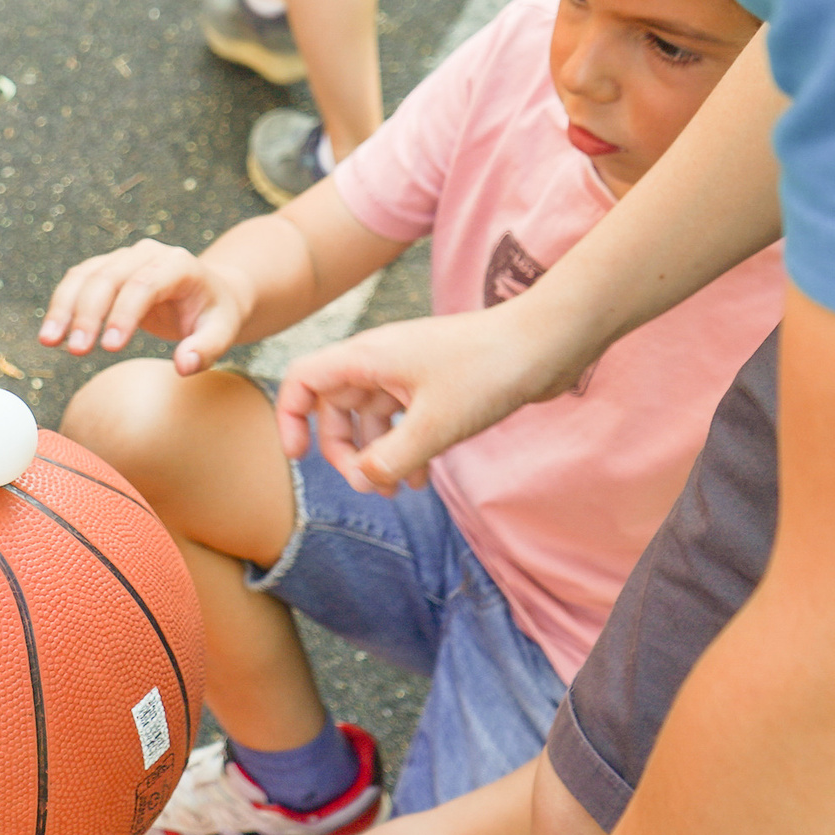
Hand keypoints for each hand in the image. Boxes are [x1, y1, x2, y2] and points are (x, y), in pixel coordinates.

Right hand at [37, 238, 250, 373]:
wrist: (210, 293)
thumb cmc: (215, 315)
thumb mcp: (223, 332)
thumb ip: (206, 350)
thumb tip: (183, 366)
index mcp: (179, 264)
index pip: (145, 284)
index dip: (125, 313)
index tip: (110, 348)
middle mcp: (148, 253)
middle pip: (109, 277)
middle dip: (88, 313)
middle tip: (76, 350)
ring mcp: (124, 257)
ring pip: (86, 275)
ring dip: (64, 307)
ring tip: (49, 341)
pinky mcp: (106, 268)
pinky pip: (78, 280)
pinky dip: (61, 304)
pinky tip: (52, 333)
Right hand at [275, 299, 587, 494]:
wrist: (545, 344)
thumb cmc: (487, 372)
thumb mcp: (433, 427)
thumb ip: (390, 459)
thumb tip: (362, 481)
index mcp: (366, 357)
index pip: (302, 380)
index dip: (289, 418)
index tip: (299, 458)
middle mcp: (380, 360)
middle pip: (335, 406)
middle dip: (343, 450)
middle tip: (367, 484)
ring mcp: (408, 370)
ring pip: (371, 417)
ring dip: (376, 455)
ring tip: (398, 491)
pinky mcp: (434, 382)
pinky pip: (402, 418)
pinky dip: (404, 447)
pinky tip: (420, 479)